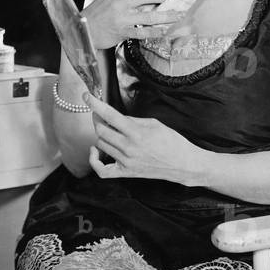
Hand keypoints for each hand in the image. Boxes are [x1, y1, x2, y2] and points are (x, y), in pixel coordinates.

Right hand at [83, 0, 185, 49]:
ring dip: (166, 16)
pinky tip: (163, 31)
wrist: (82, 31)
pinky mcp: (122, 32)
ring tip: (178, 15)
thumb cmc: (97, 15)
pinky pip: (143, 32)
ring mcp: (122, 18)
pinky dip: (155, 32)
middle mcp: (120, 3)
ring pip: (149, 15)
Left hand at [85, 93, 207, 184]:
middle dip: (98, 118)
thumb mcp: (154, 124)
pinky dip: (94, 159)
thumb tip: (114, 117)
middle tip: (100, 114)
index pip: (110, 115)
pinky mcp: (125, 173)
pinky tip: (96, 150)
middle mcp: (129, 148)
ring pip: (100, 144)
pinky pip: (101, 170)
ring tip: (109, 130)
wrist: (182, 164)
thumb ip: (132, 120)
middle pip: (101, 130)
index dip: (95, 104)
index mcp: (137, 133)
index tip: (87, 96)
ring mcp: (126, 162)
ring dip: (101, 135)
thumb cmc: (171, 142)